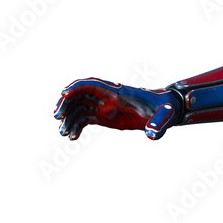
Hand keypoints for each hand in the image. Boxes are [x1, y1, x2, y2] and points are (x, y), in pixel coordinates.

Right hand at [54, 79, 181, 140]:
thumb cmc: (165, 110)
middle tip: (57, 117)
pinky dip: (77, 126)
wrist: (166, 110)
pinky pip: (85, 119)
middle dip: (66, 104)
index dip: (77, 87)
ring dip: (69, 119)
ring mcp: (104, 106)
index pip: (93, 84)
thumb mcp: (164, 116)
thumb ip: (158, 123)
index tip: (64, 94)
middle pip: (80, 96)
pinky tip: (73, 137)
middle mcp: (108, 97)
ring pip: (79, 108)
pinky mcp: (105, 116)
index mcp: (118, 93)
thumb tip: (153, 135)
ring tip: (64, 134)